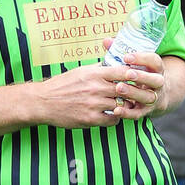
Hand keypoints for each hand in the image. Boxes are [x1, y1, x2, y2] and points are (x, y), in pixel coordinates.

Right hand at [37, 47, 165, 128]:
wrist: (44, 102)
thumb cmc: (62, 85)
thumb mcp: (81, 71)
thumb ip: (99, 69)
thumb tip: (114, 63)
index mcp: (94, 74)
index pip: (123, 72)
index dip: (134, 75)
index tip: (140, 78)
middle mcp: (96, 88)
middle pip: (125, 90)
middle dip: (133, 93)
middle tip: (138, 94)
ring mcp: (94, 104)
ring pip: (120, 106)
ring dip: (125, 107)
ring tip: (126, 106)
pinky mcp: (90, 119)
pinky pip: (112, 120)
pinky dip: (115, 119)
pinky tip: (113, 116)